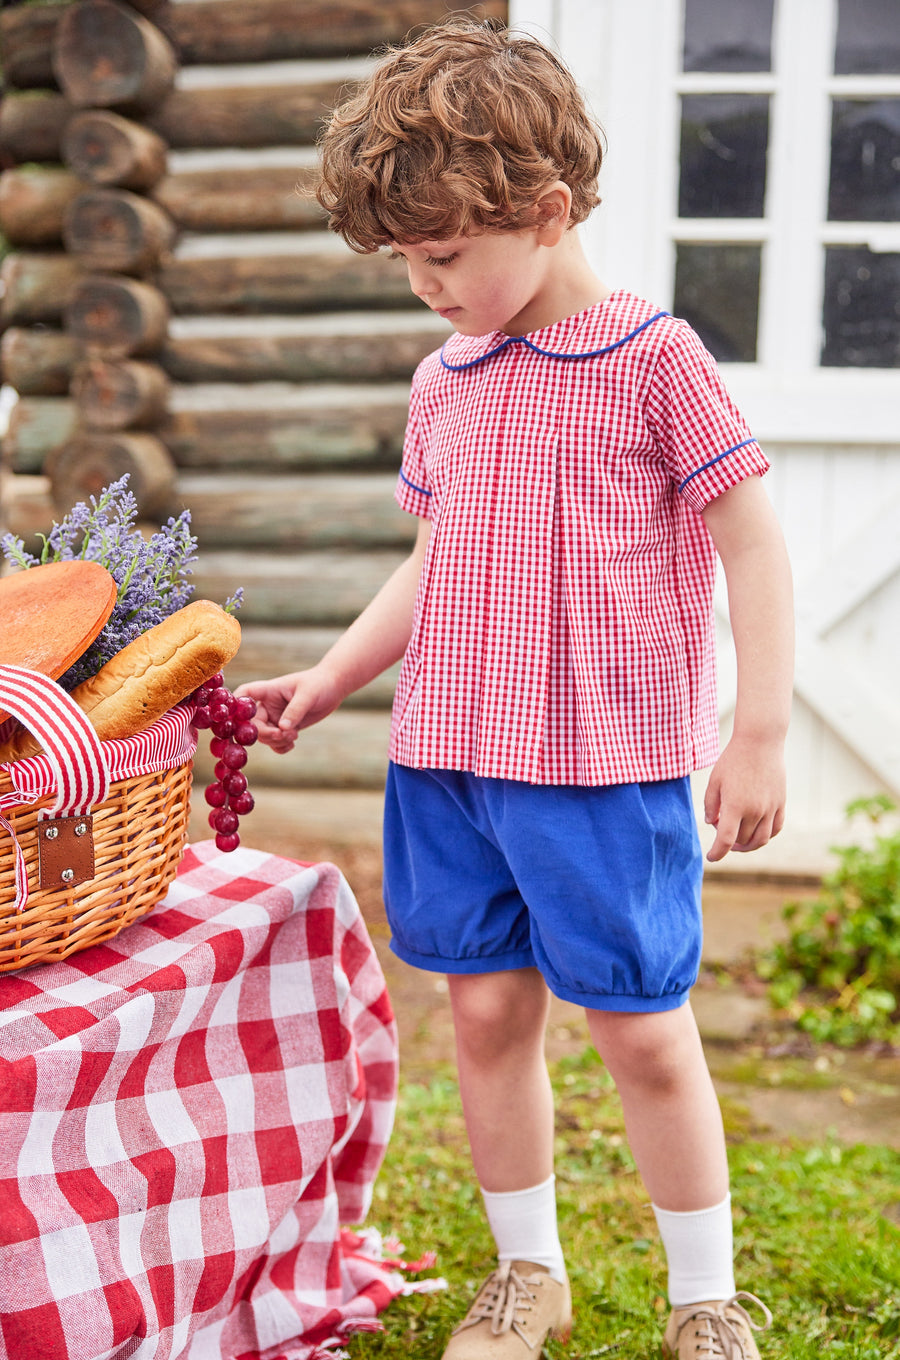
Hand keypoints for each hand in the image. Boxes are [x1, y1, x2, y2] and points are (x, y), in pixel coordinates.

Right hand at [235, 666, 341, 752]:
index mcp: (268, 690)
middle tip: (283, 735)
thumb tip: (282, 729)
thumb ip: (294, 711)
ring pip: (263, 736)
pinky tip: (291, 744)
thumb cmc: (320, 684)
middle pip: (252, 723)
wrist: (333, 688)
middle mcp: (268, 704)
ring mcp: (275, 717)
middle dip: (265, 734)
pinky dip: (280, 746)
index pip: (244, 695)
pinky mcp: (285, 727)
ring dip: (275, 741)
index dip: (236, 707)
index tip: (239, 721)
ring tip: (293, 736)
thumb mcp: (308, 695)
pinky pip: (275, 742)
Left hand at [703, 734, 785, 861]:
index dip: (717, 853)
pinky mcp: (780, 803)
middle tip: (721, 832)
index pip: (725, 840)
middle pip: (742, 840)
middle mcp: (755, 810)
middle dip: (729, 842)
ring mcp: (770, 808)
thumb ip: (710, 805)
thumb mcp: (714, 781)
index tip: (711, 857)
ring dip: (748, 846)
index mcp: (735, 806)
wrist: (760, 742)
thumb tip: (711, 823)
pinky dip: (765, 836)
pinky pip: (775, 828)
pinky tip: (756, 833)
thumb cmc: (733, 760)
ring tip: (738, 843)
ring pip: (761, 840)